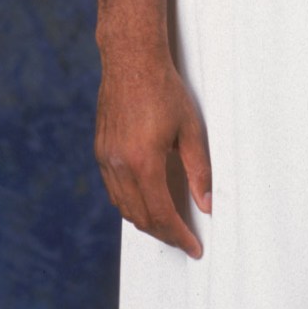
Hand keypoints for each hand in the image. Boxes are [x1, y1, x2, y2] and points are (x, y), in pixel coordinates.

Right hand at [95, 48, 211, 256]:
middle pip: (140, 217)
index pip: (162, 214)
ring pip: (124, 207)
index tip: (194, 247)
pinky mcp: (101, 152)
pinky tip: (148, 201)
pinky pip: (115, 190)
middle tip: (185, 241)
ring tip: (170, 226)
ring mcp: (106, 160)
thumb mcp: (191, 129)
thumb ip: (199, 170)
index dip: (179, 235)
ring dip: (146, 222)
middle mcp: (119, 166)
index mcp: (143, 162)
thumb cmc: (165, 91)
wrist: (130, 61)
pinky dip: (131, 204)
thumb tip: (206, 204)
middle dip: (164, 234)